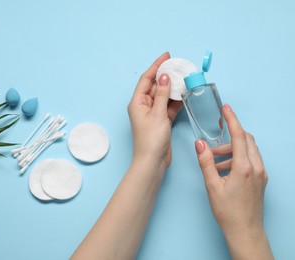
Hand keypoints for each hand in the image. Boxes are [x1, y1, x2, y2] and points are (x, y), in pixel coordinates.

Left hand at [128, 52, 182, 169]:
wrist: (152, 161)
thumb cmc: (151, 140)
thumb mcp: (158, 114)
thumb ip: (162, 95)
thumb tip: (164, 77)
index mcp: (137, 102)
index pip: (146, 79)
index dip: (156, 66)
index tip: (167, 56)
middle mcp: (143, 106)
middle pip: (155, 86)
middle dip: (166, 76)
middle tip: (179, 66)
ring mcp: (152, 114)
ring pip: (163, 96)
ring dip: (173, 88)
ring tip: (184, 78)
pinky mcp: (161, 121)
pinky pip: (169, 106)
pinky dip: (176, 101)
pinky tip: (184, 94)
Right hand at [195, 104, 272, 258]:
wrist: (245, 231)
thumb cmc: (228, 212)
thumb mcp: (212, 186)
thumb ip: (206, 162)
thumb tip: (199, 144)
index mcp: (244, 167)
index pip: (239, 136)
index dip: (232, 120)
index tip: (226, 108)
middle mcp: (256, 168)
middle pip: (246, 140)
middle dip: (229, 137)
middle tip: (213, 145)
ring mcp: (261, 174)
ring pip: (249, 150)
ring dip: (232, 149)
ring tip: (215, 161)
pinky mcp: (261, 180)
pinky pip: (251, 160)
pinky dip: (238, 158)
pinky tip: (224, 169)